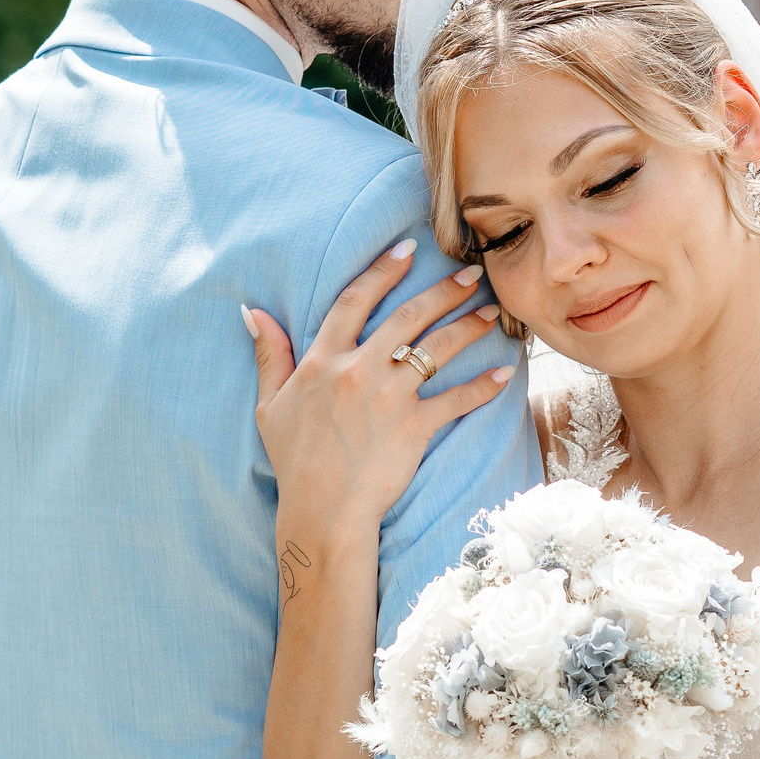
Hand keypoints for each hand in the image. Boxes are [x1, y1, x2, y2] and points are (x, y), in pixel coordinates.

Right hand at [248, 240, 511, 546]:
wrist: (321, 508)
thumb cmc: (295, 458)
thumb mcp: (271, 404)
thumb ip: (270, 355)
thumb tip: (254, 312)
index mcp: (322, 361)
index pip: (354, 300)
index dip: (382, 270)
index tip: (408, 249)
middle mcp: (358, 371)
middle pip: (407, 316)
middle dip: (443, 290)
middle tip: (471, 272)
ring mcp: (389, 398)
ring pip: (437, 350)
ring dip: (469, 327)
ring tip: (492, 312)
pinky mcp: (414, 427)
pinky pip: (456, 400)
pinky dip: (483, 387)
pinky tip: (505, 373)